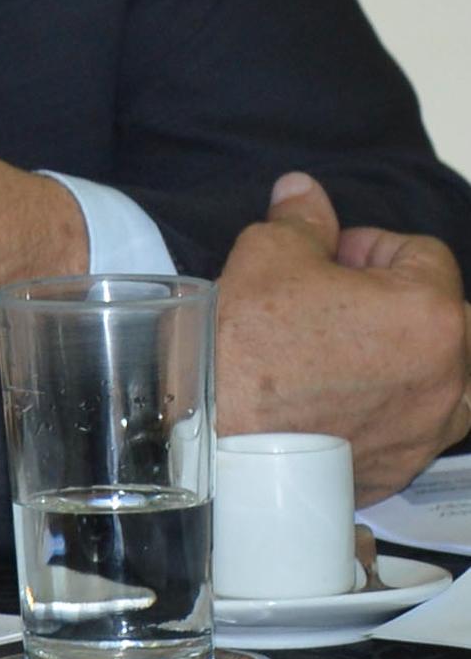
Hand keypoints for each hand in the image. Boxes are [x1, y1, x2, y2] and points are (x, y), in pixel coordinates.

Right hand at [217, 172, 470, 499]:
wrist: (212, 441)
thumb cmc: (244, 348)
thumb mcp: (267, 255)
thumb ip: (301, 219)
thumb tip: (302, 191)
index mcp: (429, 312)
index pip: (423, 254)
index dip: (369, 248)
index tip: (327, 260)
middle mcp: (448, 374)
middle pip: (444, 316)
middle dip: (397, 303)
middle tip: (332, 306)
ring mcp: (428, 428)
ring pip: (445, 377)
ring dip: (411, 361)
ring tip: (348, 359)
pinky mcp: (401, 467)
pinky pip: (415, 428)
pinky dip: (389, 412)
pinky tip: (337, 404)